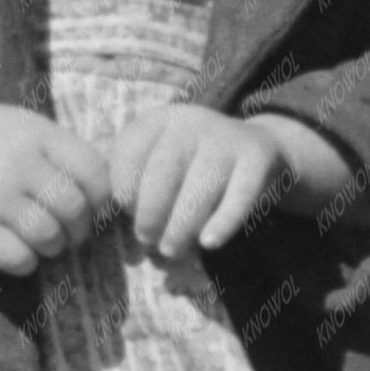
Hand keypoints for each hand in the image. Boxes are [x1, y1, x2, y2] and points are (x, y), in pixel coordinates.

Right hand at [0, 98, 114, 279]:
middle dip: (81, 230)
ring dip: (55, 247)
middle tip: (73, 232)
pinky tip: (23, 251)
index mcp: (40, 135)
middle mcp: (20, 165)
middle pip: (75, 210)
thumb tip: (108, 189)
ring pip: (49, 237)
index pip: (96, 173)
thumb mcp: (25, 124)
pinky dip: (28, 263)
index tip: (94, 206)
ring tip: (48, 241)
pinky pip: (16, 259)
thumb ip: (63, 150)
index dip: (103, 198)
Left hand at [107, 106, 356, 262]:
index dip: (124, 191)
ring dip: (181, 227)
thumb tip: (111, 219)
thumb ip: (132, 181)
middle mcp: (191, 121)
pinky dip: (223, 222)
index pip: (128, 155)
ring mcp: (226, 137)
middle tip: (147, 241)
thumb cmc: (193, 166)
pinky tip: (209, 243)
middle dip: (149, 214)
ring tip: (171, 251)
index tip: (128, 213)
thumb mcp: (160, 159)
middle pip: (162, 172)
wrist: (258, 150)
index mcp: (159, 120)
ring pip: (199, 189)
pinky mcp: (258, 157)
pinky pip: (240, 195)